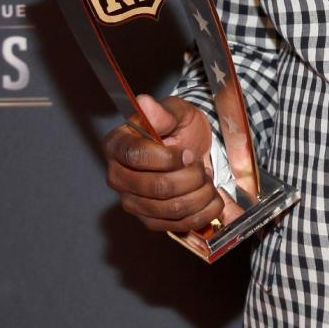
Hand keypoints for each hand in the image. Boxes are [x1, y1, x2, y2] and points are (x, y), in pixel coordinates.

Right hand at [104, 93, 241, 233]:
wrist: (192, 148)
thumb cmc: (178, 128)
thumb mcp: (176, 112)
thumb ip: (162, 112)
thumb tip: (144, 103)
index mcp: (117, 145)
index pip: (136, 157)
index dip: (169, 158)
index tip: (188, 152)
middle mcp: (118, 177)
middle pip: (157, 187)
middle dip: (191, 177)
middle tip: (200, 166)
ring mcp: (132, 202)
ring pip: (172, 208)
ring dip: (200, 195)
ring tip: (207, 180)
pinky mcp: (150, 220)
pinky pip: (178, 225)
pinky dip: (203, 212)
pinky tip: (211, 198)